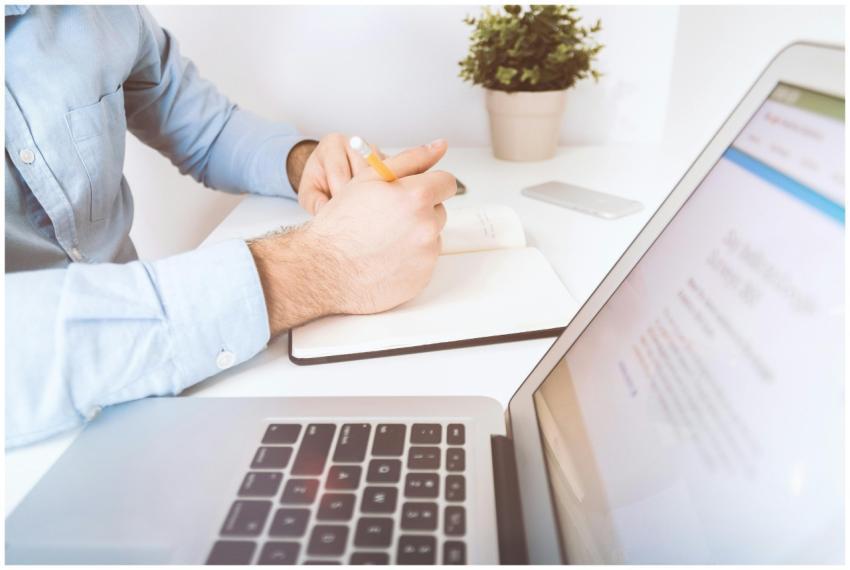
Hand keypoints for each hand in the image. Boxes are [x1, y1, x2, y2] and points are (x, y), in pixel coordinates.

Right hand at [250, 139, 454, 335]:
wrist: (324, 269)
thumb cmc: (341, 223)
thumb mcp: (370, 179)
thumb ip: (410, 159)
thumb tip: (440, 145)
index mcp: (417, 196)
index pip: (446, 182)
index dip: (429, 185)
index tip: (414, 192)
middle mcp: (427, 226)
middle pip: (439, 211)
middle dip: (419, 211)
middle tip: (387, 218)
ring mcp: (426, 255)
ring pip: (432, 237)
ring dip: (415, 235)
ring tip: (383, 240)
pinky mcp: (423, 278)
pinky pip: (425, 262)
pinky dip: (410, 259)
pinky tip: (385, 259)